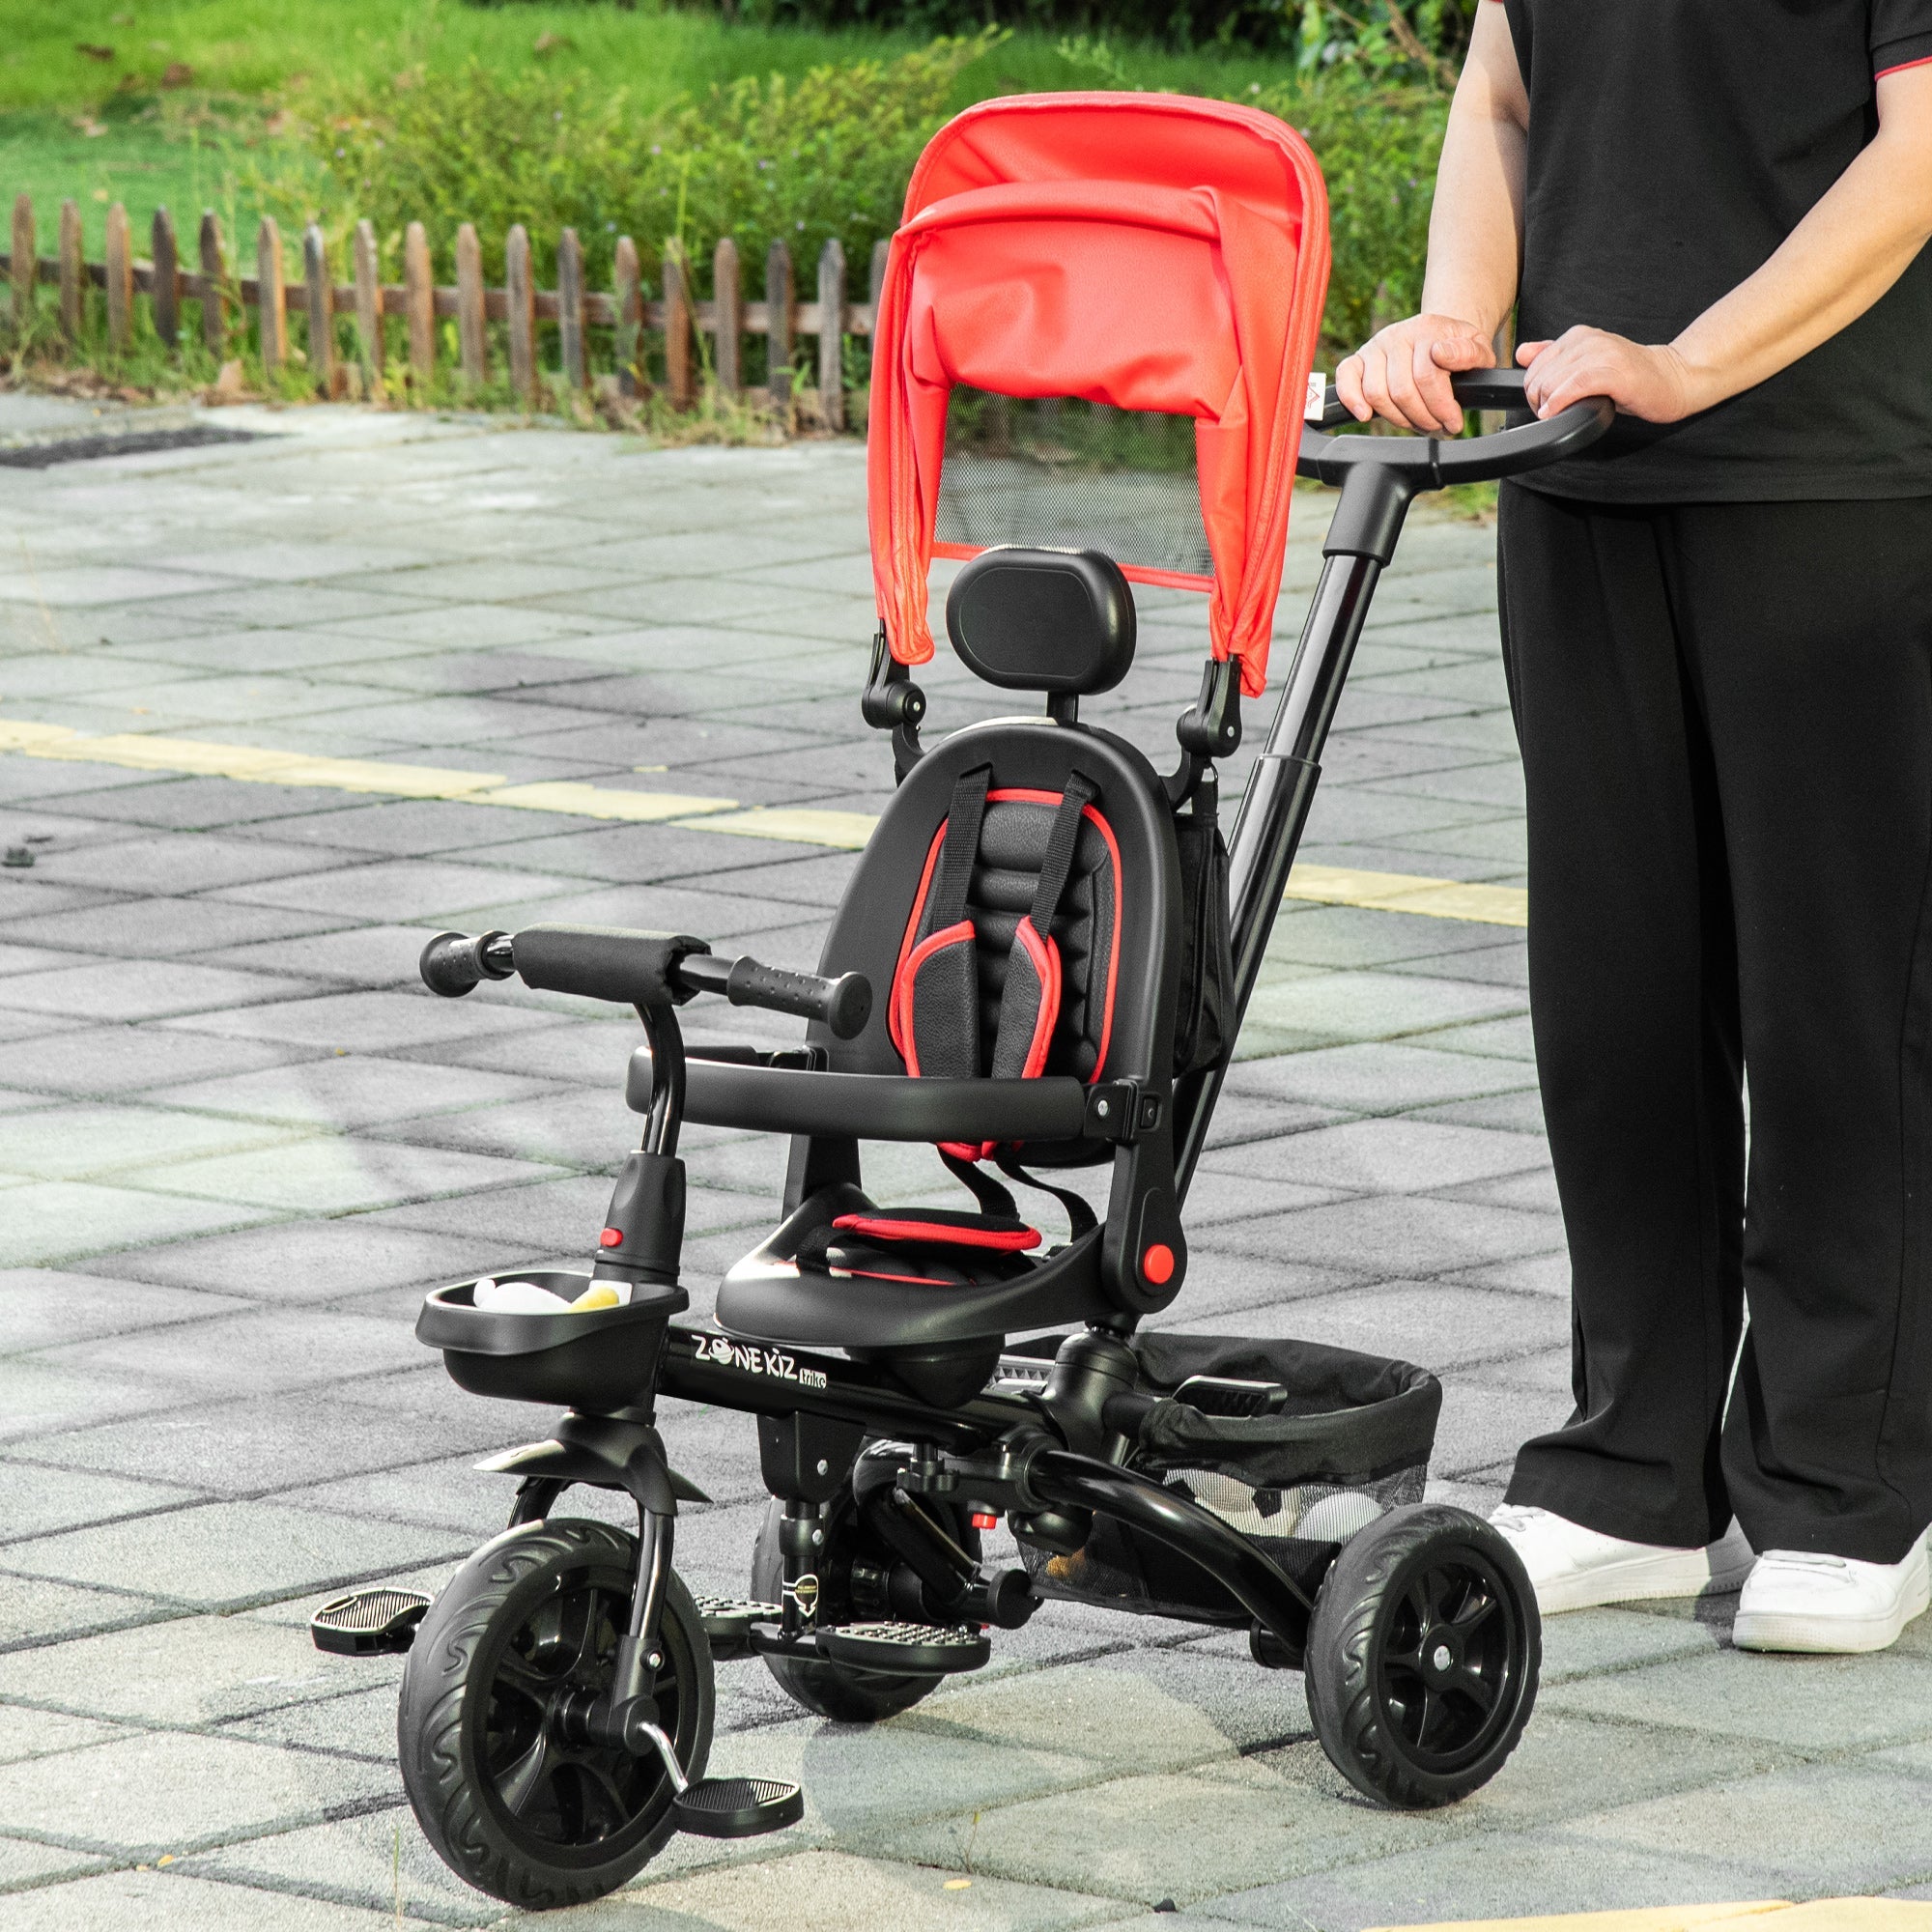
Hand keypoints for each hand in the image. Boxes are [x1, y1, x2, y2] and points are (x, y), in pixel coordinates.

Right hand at [1336, 314, 1496, 434]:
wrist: (1438, 338)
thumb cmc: (1456, 350)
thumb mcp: (1479, 348)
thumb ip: (1469, 352)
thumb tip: (1441, 354)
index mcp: (1426, 329)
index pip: (1427, 376)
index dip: (1441, 406)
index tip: (1453, 422)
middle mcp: (1397, 335)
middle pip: (1402, 391)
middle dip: (1422, 417)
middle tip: (1436, 425)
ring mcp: (1375, 347)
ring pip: (1377, 394)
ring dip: (1397, 418)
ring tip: (1415, 421)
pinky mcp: (1357, 360)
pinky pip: (1346, 378)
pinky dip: (1351, 399)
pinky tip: (1365, 415)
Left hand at [1517, 327, 1705, 421]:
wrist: (1673, 379)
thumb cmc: (1631, 378)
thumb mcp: (1587, 364)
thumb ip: (1555, 357)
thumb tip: (1522, 352)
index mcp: (1578, 335)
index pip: (1534, 366)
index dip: (1533, 391)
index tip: (1546, 405)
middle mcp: (1588, 339)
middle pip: (1539, 377)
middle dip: (1538, 402)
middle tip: (1555, 413)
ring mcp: (1601, 353)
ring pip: (1552, 382)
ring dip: (1547, 406)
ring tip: (1561, 414)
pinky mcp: (1613, 371)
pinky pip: (1573, 386)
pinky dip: (1560, 403)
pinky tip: (1559, 413)